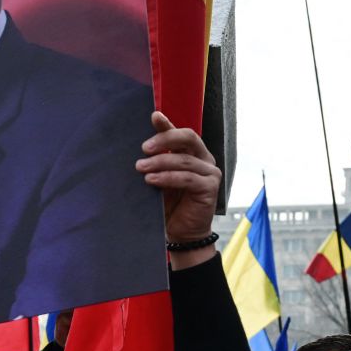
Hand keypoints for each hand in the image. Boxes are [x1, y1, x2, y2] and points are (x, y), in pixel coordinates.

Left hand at [136, 112, 220, 268]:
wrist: (181, 233)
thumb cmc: (168, 204)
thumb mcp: (158, 178)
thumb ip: (155, 162)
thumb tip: (139, 148)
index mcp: (192, 153)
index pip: (180, 134)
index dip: (167, 124)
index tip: (153, 117)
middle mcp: (204, 159)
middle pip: (189, 138)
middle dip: (165, 139)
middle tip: (144, 148)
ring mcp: (210, 173)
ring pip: (185, 159)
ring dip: (161, 162)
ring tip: (141, 168)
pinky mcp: (210, 187)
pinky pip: (188, 178)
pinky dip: (168, 177)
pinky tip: (152, 180)